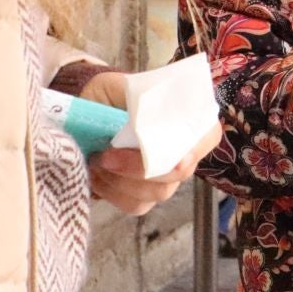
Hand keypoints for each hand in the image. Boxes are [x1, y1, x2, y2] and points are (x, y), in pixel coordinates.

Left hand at [81, 71, 223, 216]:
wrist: (84, 116)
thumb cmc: (106, 97)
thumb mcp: (116, 86)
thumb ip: (134, 97)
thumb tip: (144, 113)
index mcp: (186, 118)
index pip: (208, 135)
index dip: (194, 148)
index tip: (173, 156)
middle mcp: (183, 150)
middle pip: (180, 171)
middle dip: (140, 167)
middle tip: (107, 155)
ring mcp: (166, 177)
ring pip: (158, 192)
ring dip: (121, 180)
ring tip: (97, 160)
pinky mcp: (145, 196)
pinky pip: (137, 205)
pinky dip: (112, 193)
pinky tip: (97, 175)